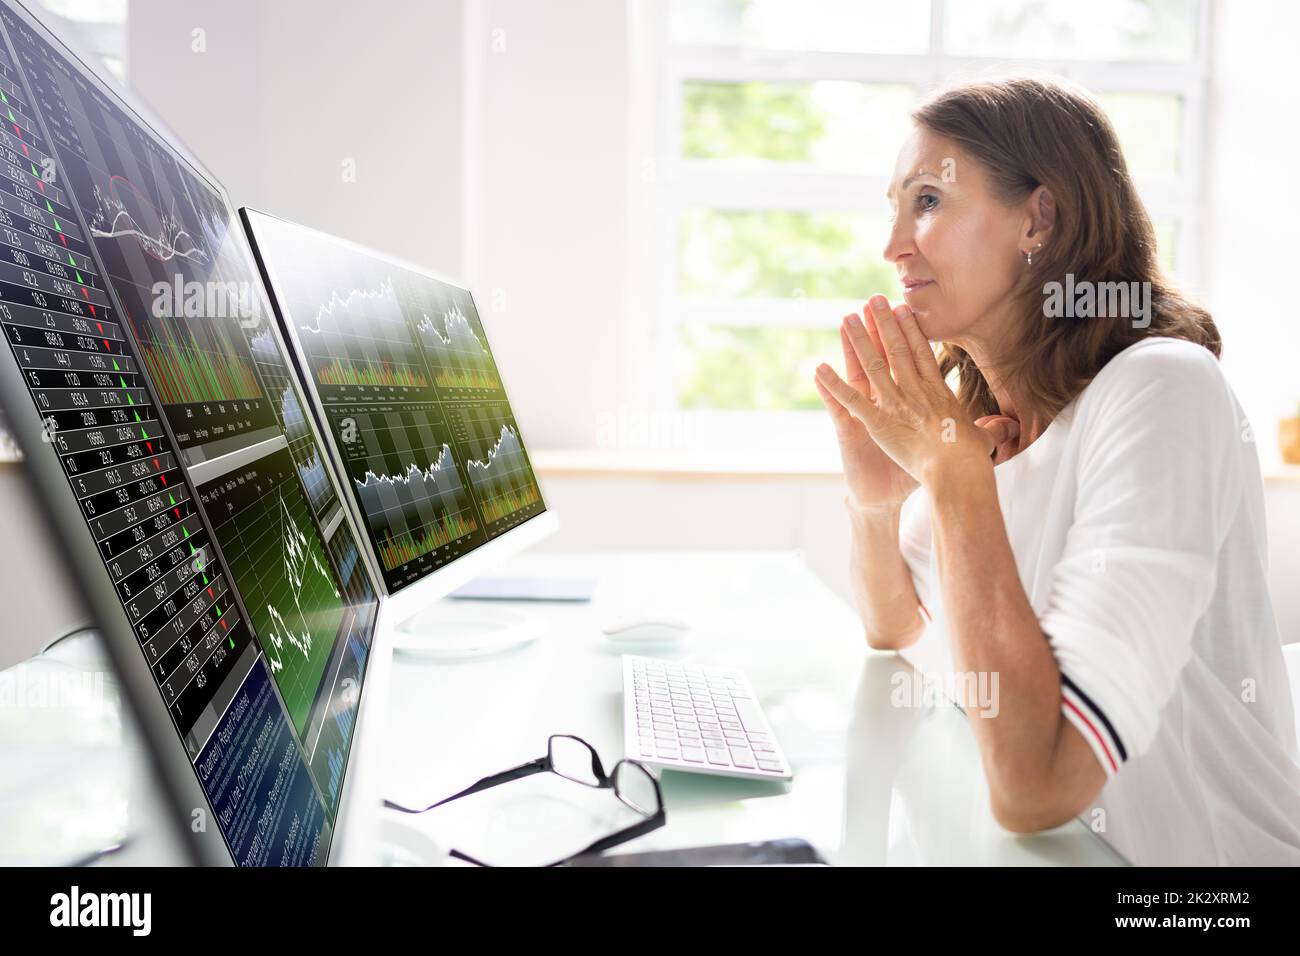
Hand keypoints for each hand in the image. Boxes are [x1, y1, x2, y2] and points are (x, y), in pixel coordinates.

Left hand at [815, 296, 1017, 485]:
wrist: (956, 470)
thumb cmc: (971, 458)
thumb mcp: (984, 439)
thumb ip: (991, 429)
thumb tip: (1010, 427)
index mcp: (938, 392)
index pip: (921, 353)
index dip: (910, 329)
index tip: (902, 309)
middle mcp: (915, 391)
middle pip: (896, 349)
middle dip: (883, 323)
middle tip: (872, 300)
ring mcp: (895, 404)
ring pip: (873, 365)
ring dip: (858, 340)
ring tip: (847, 318)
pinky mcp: (877, 421)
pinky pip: (851, 399)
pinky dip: (833, 385)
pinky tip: (820, 368)